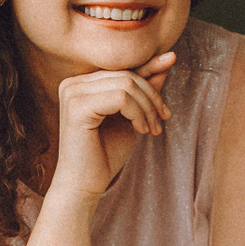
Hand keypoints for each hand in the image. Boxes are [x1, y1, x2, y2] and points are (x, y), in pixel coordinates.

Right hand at [48, 51, 175, 200]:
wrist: (85, 185)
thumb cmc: (105, 154)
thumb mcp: (131, 117)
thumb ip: (143, 90)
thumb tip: (166, 61)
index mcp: (82, 83)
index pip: (122, 68)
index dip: (149, 67)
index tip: (172, 60)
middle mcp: (73, 83)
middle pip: (126, 75)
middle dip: (152, 96)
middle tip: (162, 121)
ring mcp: (72, 93)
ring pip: (126, 84)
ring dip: (147, 108)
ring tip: (152, 130)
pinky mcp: (77, 107)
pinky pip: (121, 98)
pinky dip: (138, 114)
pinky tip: (141, 131)